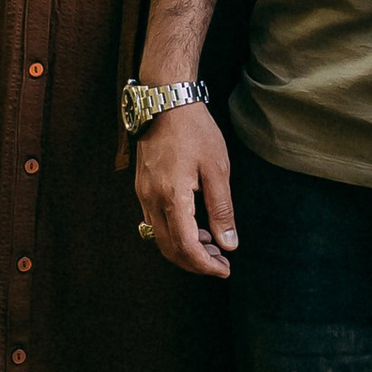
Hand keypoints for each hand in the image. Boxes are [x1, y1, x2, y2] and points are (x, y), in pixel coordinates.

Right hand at [134, 102, 236, 276]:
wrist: (166, 101)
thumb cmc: (194, 131)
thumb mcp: (217, 169)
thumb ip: (221, 210)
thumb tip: (229, 244)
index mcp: (172, 197)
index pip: (186, 247)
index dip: (205, 265)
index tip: (224, 269)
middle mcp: (152, 200)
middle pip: (170, 249)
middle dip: (195, 263)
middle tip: (221, 263)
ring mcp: (143, 194)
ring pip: (160, 238)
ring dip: (185, 249)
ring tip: (213, 245)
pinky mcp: (142, 188)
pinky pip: (155, 223)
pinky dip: (175, 233)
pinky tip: (195, 227)